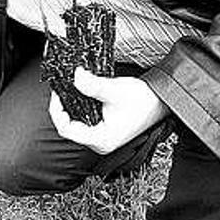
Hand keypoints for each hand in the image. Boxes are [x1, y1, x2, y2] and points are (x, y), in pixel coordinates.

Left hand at [50, 68, 168, 154]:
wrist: (162, 101)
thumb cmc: (143, 100)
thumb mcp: (115, 90)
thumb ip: (93, 85)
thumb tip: (75, 76)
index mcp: (101, 140)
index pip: (66, 130)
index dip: (57, 111)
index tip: (57, 94)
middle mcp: (100, 143)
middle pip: (69, 128)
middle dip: (62, 108)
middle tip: (60, 90)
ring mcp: (102, 138)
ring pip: (75, 125)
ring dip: (70, 108)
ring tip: (67, 91)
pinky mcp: (104, 130)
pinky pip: (84, 121)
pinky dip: (78, 109)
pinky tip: (78, 96)